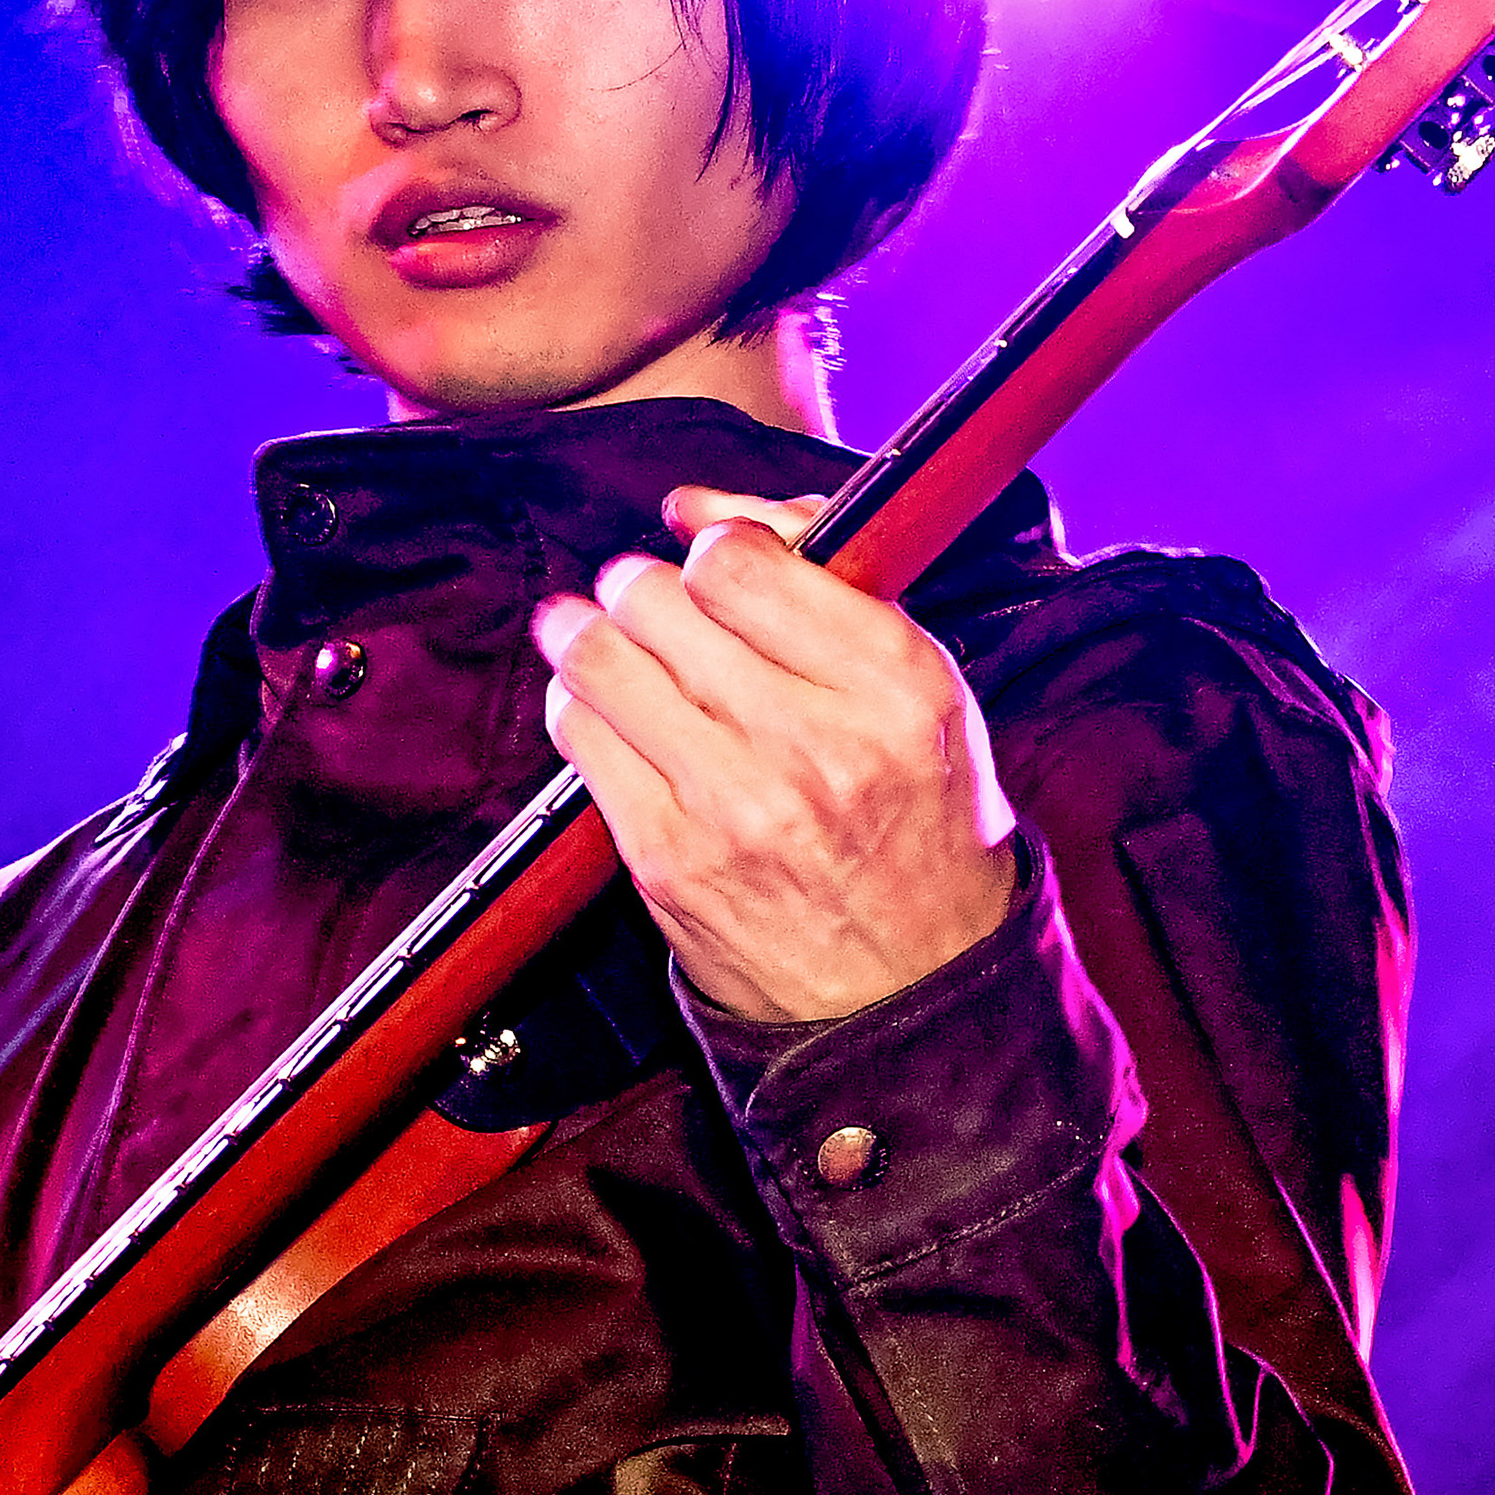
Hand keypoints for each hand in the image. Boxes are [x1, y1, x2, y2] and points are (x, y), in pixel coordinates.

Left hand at [534, 486, 1017, 1025]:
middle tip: (649, 603)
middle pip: (659, 600)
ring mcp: (735, 804)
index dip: (714, 547)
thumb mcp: (915, 686)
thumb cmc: (914, 816)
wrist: (909, 987)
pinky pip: (580, 736)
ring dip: (590, 633)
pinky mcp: (668, 857)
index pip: (744, 560)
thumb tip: (691, 507)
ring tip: (601, 635)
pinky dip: (579, 706)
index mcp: (896, 682)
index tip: (713, 565)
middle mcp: (818, 741)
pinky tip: (604, 711)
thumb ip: (820, 573)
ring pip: (603, 658)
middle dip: (642, 588)